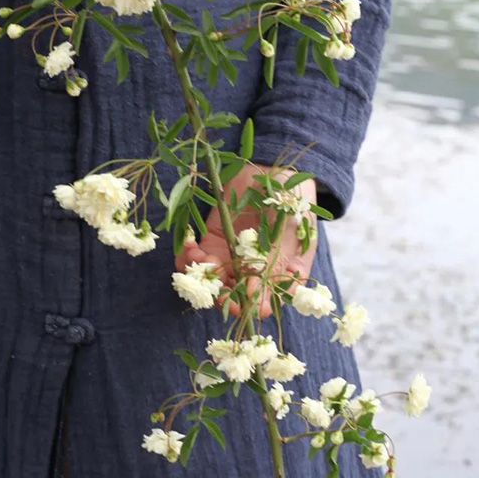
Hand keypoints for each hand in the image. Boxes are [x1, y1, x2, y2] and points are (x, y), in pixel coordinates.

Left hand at [175, 164, 317, 316]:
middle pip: (232, 298)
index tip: (236, 300)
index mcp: (279, 275)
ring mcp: (232, 257)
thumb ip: (270, 263)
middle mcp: (253, 272)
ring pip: (210, 282)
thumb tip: (250, 295)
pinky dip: (187, 258)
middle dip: (217, 294)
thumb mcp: (288, 231)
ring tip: (197, 257)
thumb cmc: (291, 201)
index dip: (248, 308)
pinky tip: (189, 244)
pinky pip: (196, 260)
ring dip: (199, 276)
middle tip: (209, 281)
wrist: (275, 170)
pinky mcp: (213, 242)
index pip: (262, 305)